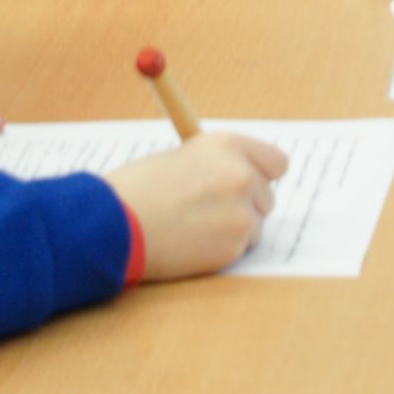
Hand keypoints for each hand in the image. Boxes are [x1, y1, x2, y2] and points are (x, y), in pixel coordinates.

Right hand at [105, 132, 287, 280]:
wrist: (117, 223)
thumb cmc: (141, 187)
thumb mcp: (185, 156)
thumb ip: (219, 164)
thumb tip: (245, 176)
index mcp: (227, 145)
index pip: (276, 161)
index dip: (261, 173)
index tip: (251, 182)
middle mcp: (241, 175)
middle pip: (268, 195)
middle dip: (246, 204)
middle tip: (212, 209)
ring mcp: (241, 213)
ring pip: (256, 224)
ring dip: (235, 227)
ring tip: (197, 225)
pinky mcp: (234, 246)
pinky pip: (241, 247)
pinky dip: (223, 248)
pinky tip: (194, 241)